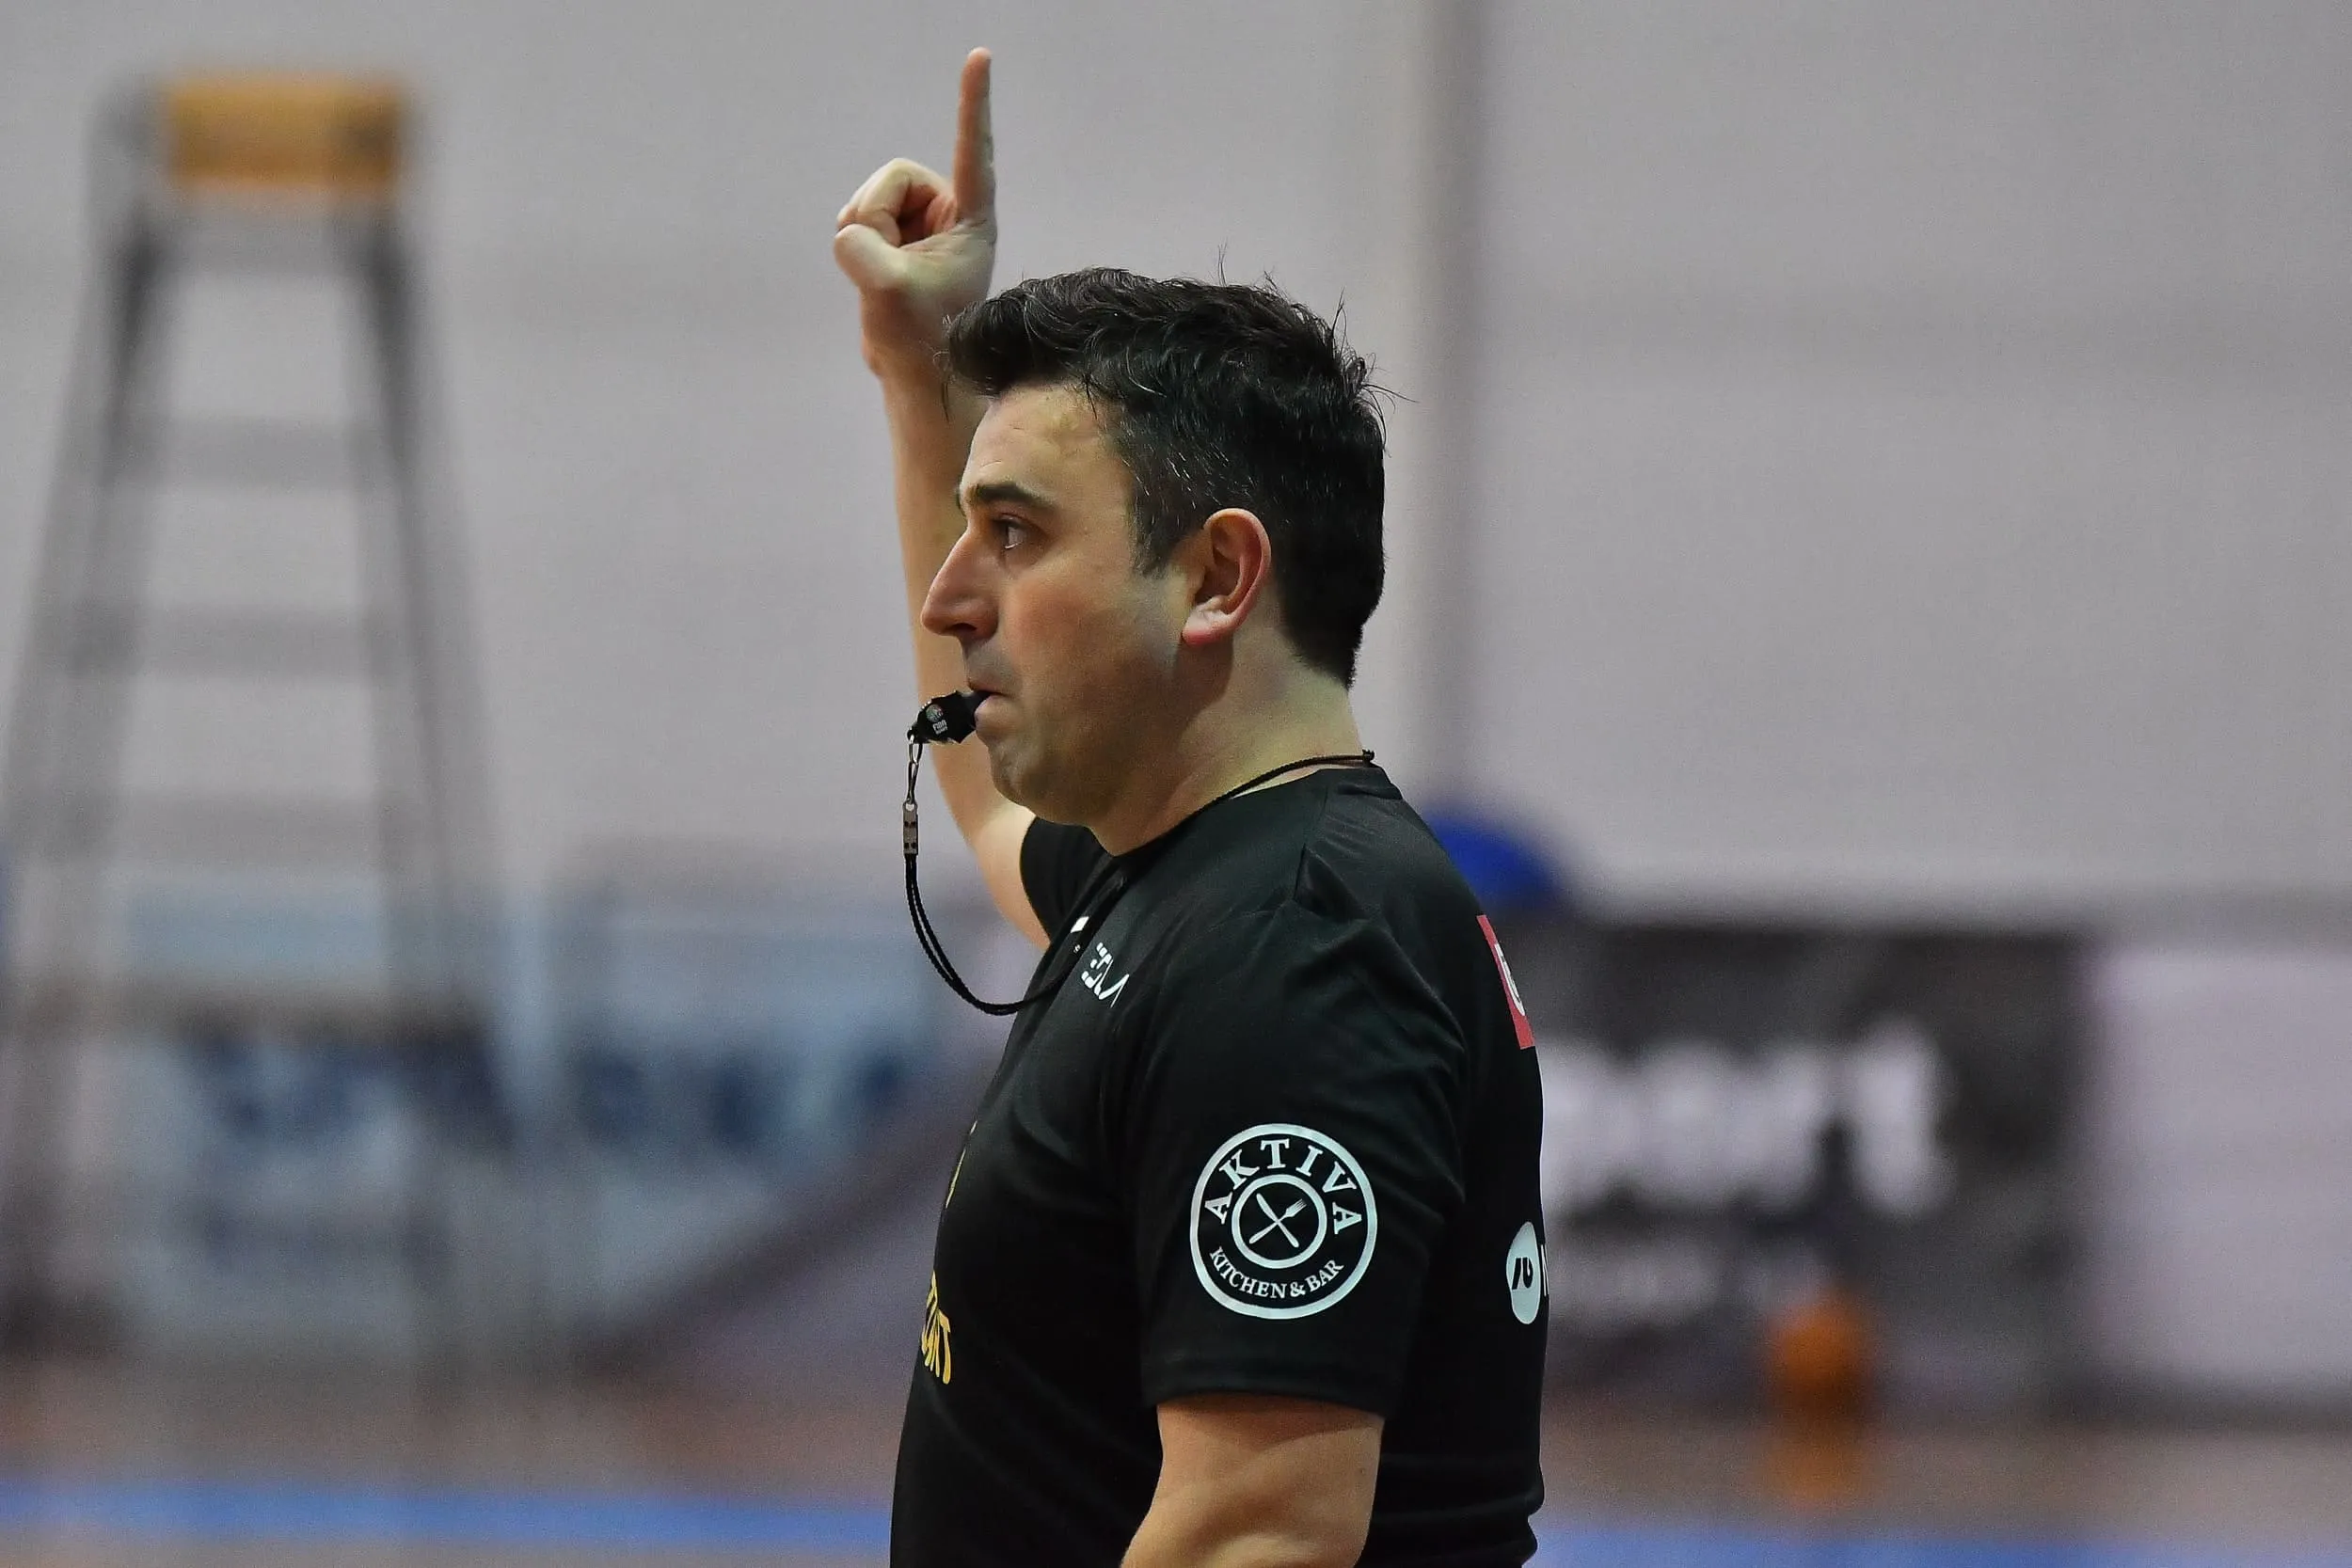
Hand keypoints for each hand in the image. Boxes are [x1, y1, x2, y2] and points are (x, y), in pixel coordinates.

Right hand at [833, 48, 996, 377]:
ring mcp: (921, 224)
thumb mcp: (891, 293)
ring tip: (882, 278)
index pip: (972, 152)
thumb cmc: (922, 339)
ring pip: (870, 199)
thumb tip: (850, 233)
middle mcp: (949, 214)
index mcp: (972, 220)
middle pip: (894, 178)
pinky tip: (873, 277)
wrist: (916, 375)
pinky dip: (855, 245)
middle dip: (875, 215)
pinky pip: (858, 218)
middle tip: (883, 262)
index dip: (972, 104)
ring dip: (863, 235)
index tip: (980, 57)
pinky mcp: (896, 238)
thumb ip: (867, 254)